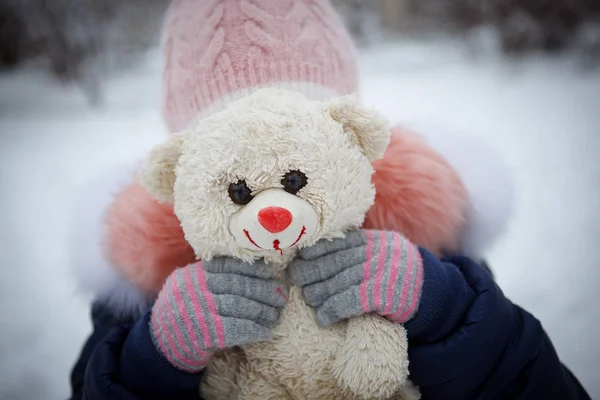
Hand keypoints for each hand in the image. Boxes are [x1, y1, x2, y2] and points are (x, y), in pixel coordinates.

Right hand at [150, 258, 286, 371]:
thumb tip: (256, 268)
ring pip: (239, 306)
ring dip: (262, 311)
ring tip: (275, 315)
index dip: (254, 269)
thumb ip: (213, 276)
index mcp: (194, 274)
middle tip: (280, 296)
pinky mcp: (202, 333)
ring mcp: (198, 310)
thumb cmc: (184, 312)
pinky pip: (234, 329)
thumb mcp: (191, 287)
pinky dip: (253, 330)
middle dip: (263, 290)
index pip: (230, 266)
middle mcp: (195, 289)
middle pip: (238, 286)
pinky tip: (265, 332)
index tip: (271, 273)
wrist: (162, 344)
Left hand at [288, 230, 422, 326]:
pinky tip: (323, 317)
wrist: (434, 295)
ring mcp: (382, 272)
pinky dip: (333, 310)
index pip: (339, 242)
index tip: (300, 259)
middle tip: (296, 280)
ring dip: (319, 294)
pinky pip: (350, 301)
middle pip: (336, 261)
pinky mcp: (385, 294)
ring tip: (309, 300)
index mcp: (375, 241)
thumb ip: (359, 251)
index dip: (316, 251)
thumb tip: (316, 254)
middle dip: (312, 272)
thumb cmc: (399, 276)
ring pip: (340, 282)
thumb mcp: (383, 254)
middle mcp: (378, 253)